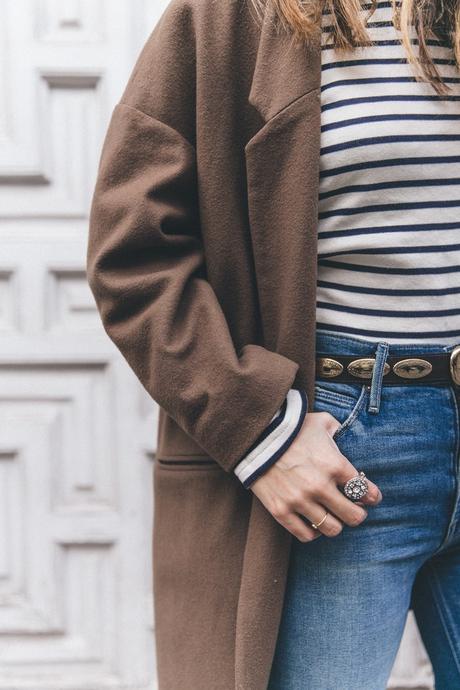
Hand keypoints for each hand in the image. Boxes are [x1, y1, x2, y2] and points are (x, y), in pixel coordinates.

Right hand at [250, 411, 382, 541]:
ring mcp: (300, 500)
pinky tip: (313, 522)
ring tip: (333, 516)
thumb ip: (339, 430)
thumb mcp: (321, 421)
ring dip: (336, 524)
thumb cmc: (291, 427)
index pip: (366, 491)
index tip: (371, 496)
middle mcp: (320, 486)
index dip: (372, 496)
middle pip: (353, 516)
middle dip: (358, 514)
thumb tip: (346, 436)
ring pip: (332, 529)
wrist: (255, 435)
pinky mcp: (281, 510)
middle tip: (354, 509)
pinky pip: (305, 534)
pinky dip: (313, 532)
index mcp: (334, 464)